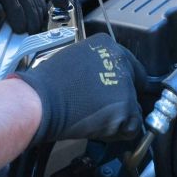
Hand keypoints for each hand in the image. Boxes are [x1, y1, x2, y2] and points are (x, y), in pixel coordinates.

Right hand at [12, 33, 146, 144]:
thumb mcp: (76, 58)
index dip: (121, 79)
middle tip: (102, 105)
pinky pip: (132, 126)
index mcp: (109, 45)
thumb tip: (104, 76)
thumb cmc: (49, 82)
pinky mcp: (126, 108)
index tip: (115, 88)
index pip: (128, 63)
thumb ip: (97, 63)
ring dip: (119, 114)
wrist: (42, 101)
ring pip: (134, 106)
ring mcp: (126, 86)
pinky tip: (99, 125)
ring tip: (95, 114)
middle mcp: (121, 61)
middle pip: (134, 83)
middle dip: (122, 96)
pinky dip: (119, 131)